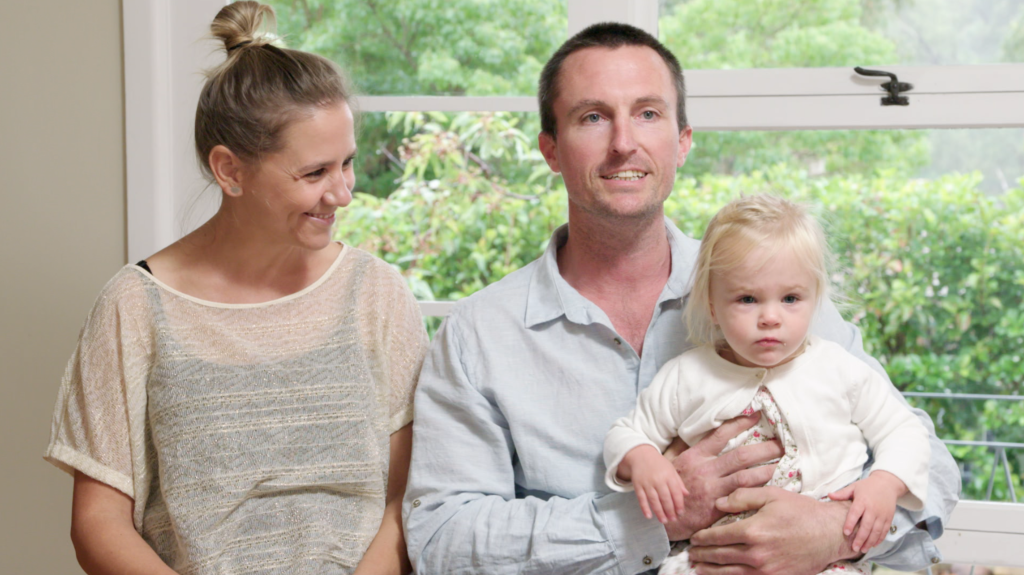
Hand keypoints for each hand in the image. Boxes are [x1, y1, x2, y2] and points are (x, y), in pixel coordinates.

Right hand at [620, 445, 689, 522]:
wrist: (641, 455)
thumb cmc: (658, 464)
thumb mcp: (671, 469)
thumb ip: (678, 482)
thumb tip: (686, 495)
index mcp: (668, 476)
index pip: (675, 493)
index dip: (678, 504)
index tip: (680, 513)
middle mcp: (658, 480)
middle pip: (665, 498)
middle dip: (670, 511)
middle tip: (673, 520)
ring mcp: (647, 483)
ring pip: (654, 500)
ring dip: (659, 512)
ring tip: (664, 521)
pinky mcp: (638, 485)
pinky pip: (641, 499)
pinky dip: (645, 508)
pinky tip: (649, 516)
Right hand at [662, 414, 783, 540]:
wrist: (662, 516)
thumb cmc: (669, 487)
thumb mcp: (669, 462)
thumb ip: (680, 447)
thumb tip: (687, 432)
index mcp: (695, 456)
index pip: (720, 435)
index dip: (739, 423)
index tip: (756, 415)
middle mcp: (706, 470)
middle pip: (741, 455)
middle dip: (764, 449)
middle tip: (781, 444)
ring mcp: (713, 489)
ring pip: (746, 477)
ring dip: (767, 470)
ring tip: (783, 465)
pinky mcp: (718, 507)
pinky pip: (743, 497)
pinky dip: (758, 491)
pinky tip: (772, 488)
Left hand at [688, 487, 858, 574]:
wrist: (829, 534)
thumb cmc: (801, 511)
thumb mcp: (771, 495)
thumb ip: (742, 497)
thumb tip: (718, 503)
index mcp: (753, 531)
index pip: (717, 536)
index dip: (702, 538)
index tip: (694, 537)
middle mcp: (756, 553)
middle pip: (720, 557)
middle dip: (702, 555)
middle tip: (691, 553)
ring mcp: (766, 570)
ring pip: (729, 573)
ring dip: (711, 571)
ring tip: (699, 567)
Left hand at [828, 470, 907, 552]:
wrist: (887, 483)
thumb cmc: (867, 486)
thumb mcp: (854, 487)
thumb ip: (842, 493)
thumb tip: (829, 495)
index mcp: (862, 501)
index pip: (855, 513)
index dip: (850, 523)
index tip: (846, 533)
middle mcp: (873, 509)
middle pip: (866, 526)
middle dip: (860, 538)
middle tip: (854, 548)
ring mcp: (882, 514)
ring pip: (876, 530)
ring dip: (870, 541)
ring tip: (863, 550)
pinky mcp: (889, 517)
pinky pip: (885, 530)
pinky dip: (879, 539)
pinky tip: (873, 545)